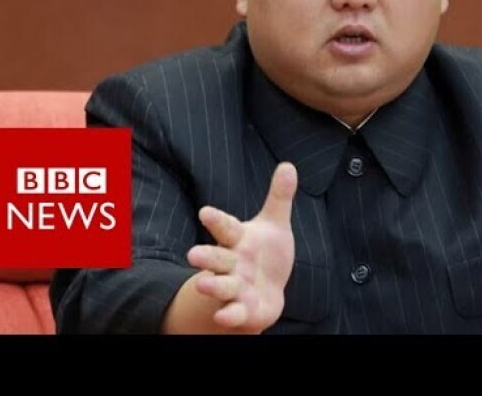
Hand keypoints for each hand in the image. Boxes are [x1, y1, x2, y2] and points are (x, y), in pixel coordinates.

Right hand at [186, 162, 296, 333]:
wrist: (265, 292)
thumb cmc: (264, 253)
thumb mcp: (275, 224)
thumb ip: (279, 197)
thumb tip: (288, 166)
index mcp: (238, 239)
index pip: (226, 227)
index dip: (217, 220)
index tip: (205, 212)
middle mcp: (231, 263)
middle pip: (216, 258)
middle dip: (206, 256)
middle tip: (193, 255)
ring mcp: (234, 287)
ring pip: (221, 286)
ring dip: (213, 286)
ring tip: (203, 285)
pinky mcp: (241, 310)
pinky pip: (234, 313)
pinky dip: (229, 315)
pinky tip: (224, 316)